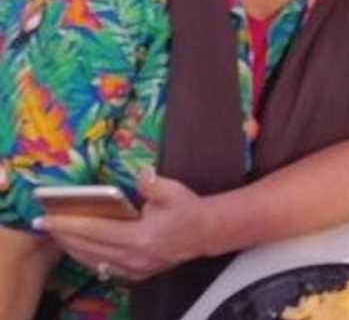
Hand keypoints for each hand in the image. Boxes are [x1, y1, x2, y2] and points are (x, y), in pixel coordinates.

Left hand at [35, 168, 210, 281]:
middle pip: (88, 249)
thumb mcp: (173, 191)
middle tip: (45, 224)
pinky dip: (88, 258)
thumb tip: (140, 173)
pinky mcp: (137, 273)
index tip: (47, 219)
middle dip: (63, 236)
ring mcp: (135, 268)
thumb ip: (152, 183)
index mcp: (140, 237)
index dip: (68, 224)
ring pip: (93, 261)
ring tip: (58, 235)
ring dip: (73, 249)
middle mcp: (133, 257)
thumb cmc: (188, 209)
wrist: (207, 232)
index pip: (95, 231)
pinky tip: (81, 249)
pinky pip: (104, 268)